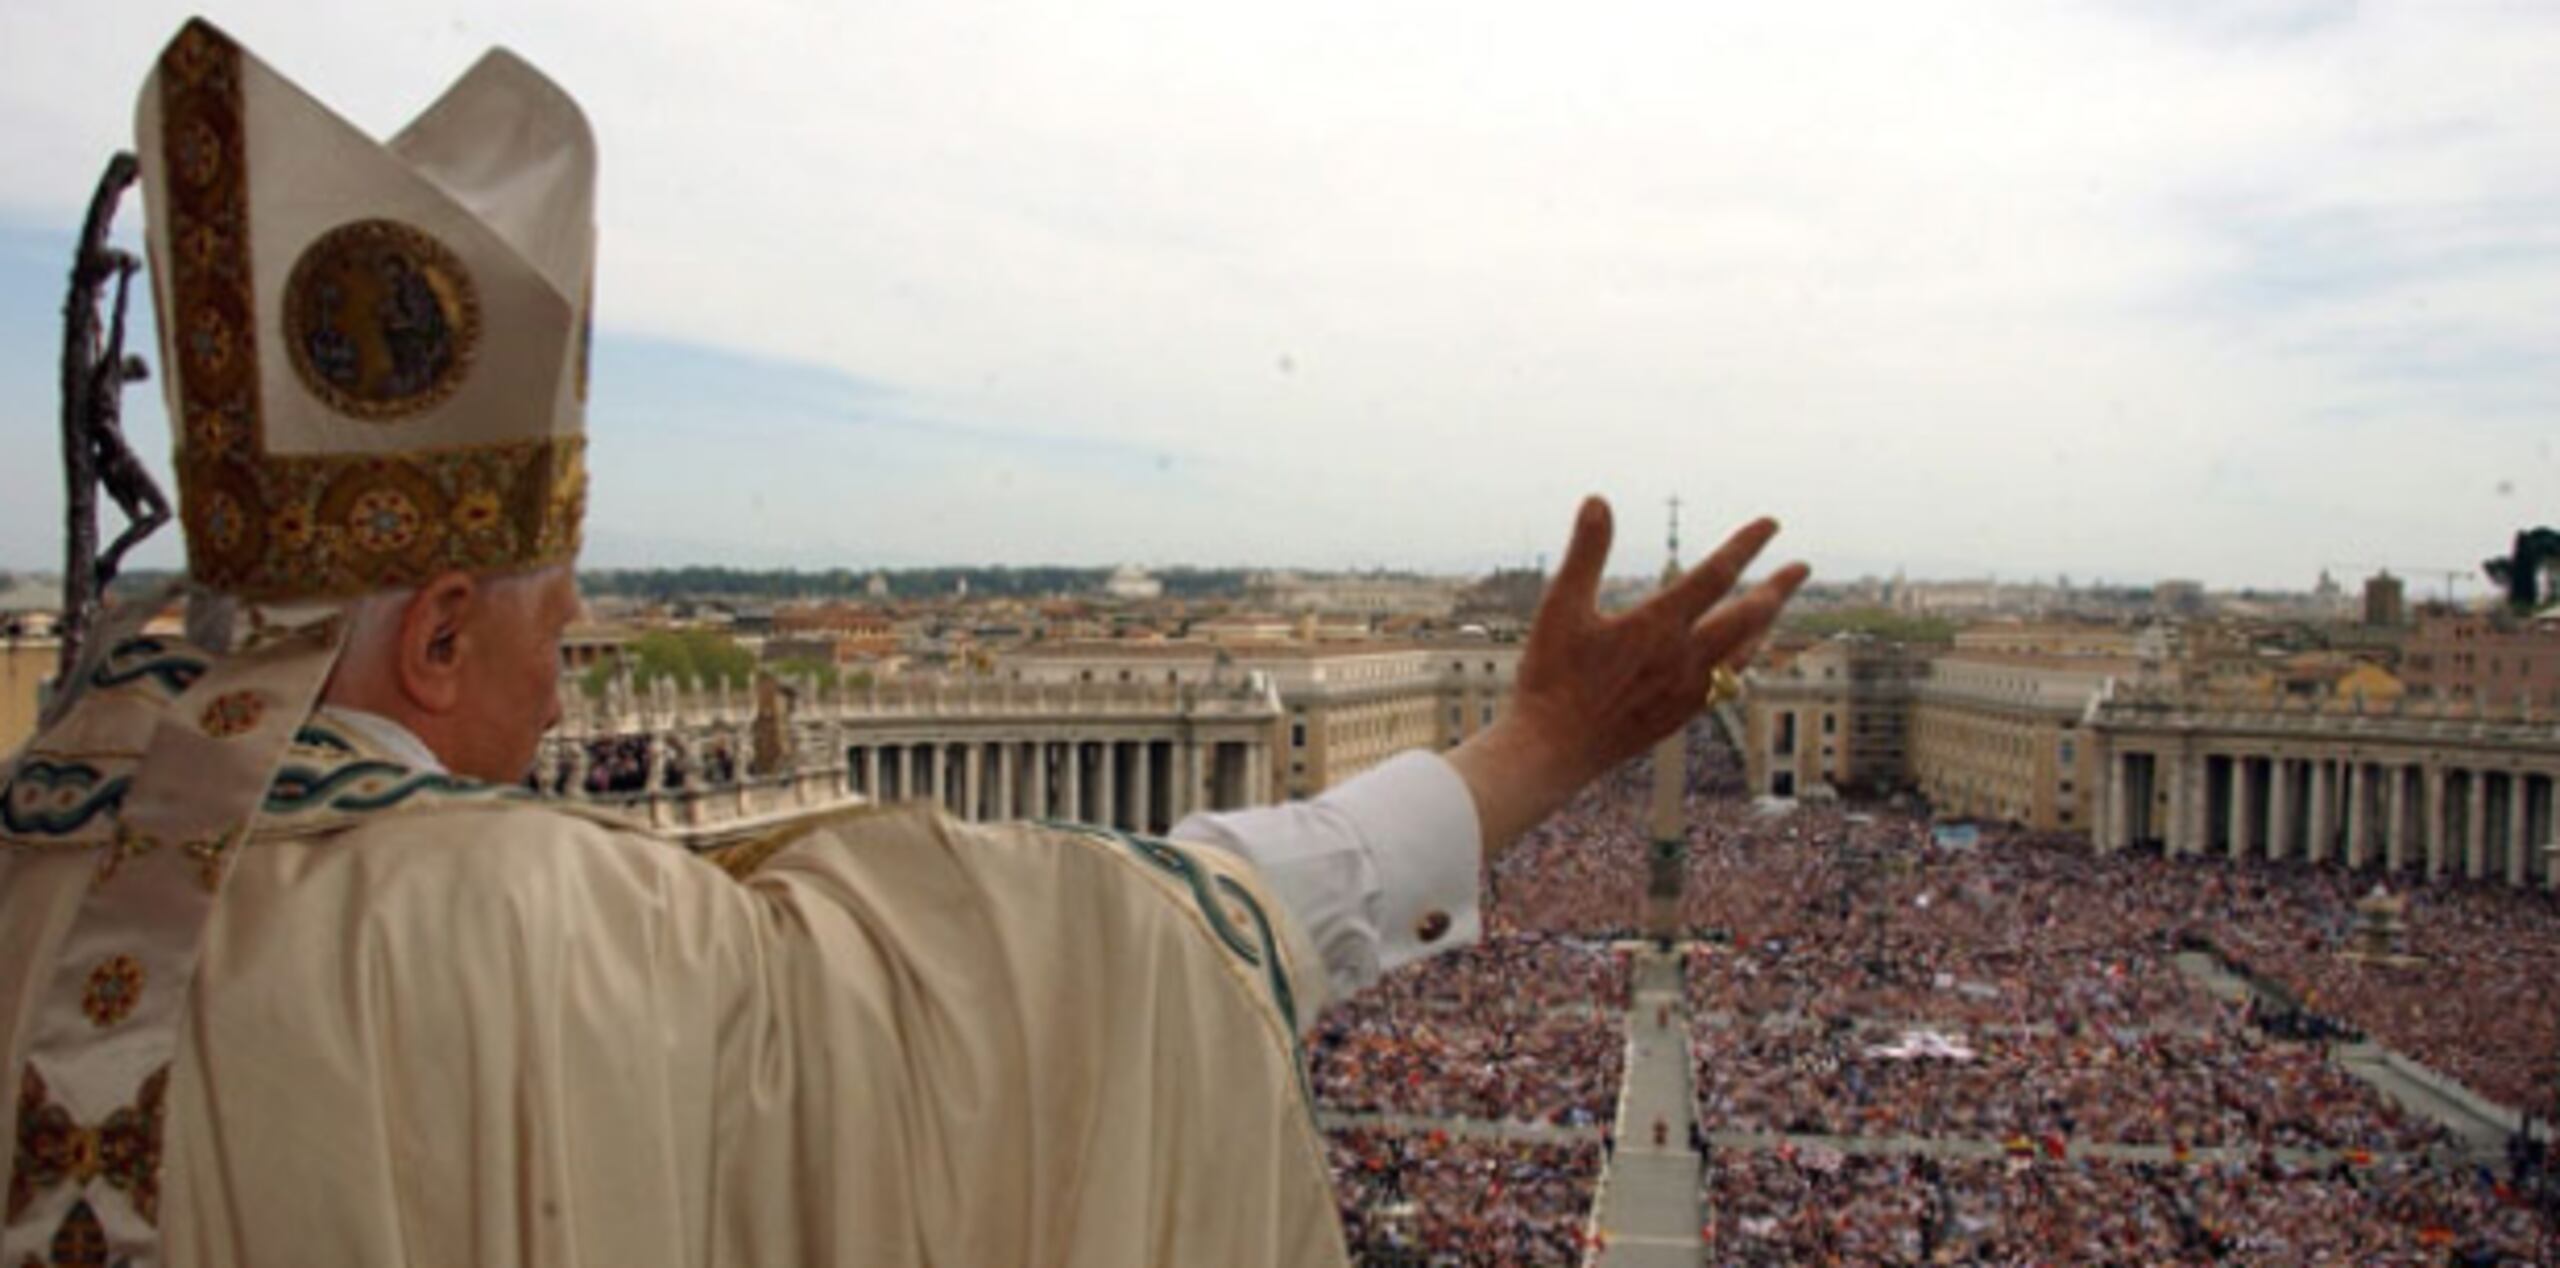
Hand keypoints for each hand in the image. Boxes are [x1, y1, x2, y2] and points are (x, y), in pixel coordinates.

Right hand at [1446, 496, 1808, 860]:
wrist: (1553, 751)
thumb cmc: (1550, 678)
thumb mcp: (1561, 607)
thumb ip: (1585, 552)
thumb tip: (1597, 500)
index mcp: (1659, 627)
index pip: (1717, 575)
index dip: (1747, 545)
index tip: (1772, 524)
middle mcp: (1684, 659)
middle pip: (1749, 617)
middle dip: (1779, 588)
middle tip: (1802, 567)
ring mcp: (1687, 692)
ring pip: (1745, 653)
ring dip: (1765, 626)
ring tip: (1775, 608)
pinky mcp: (1680, 716)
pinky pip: (1728, 684)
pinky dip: (1742, 661)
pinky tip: (1738, 660)